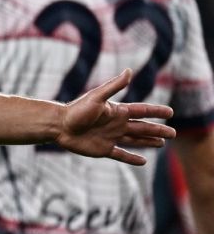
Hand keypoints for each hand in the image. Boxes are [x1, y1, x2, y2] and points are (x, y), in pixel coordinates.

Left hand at [56, 69, 174, 164]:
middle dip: (158, 130)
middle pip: (142, 128)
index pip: (142, 111)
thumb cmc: (76, 110)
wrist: (59, 126)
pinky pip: (121, 155)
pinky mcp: (103, 149)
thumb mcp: (97, 97)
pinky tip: (143, 161)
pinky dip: (132, 158)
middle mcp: (116, 124)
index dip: (156, 112)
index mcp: (117, 111)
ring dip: (149, 142)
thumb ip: (114, 86)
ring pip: (135, 141)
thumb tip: (129, 71)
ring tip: (162, 143)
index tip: (170, 112)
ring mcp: (110, 137)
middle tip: (174, 133)